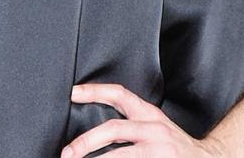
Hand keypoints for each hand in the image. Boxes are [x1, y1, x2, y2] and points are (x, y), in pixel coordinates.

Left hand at [61, 83, 226, 157]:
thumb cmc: (176, 147)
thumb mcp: (155, 127)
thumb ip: (131, 124)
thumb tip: (98, 131)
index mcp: (150, 115)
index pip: (120, 95)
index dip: (95, 91)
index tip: (72, 93)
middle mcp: (154, 129)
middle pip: (113, 128)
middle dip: (85, 141)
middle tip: (67, 153)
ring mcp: (157, 150)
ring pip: (119, 155)